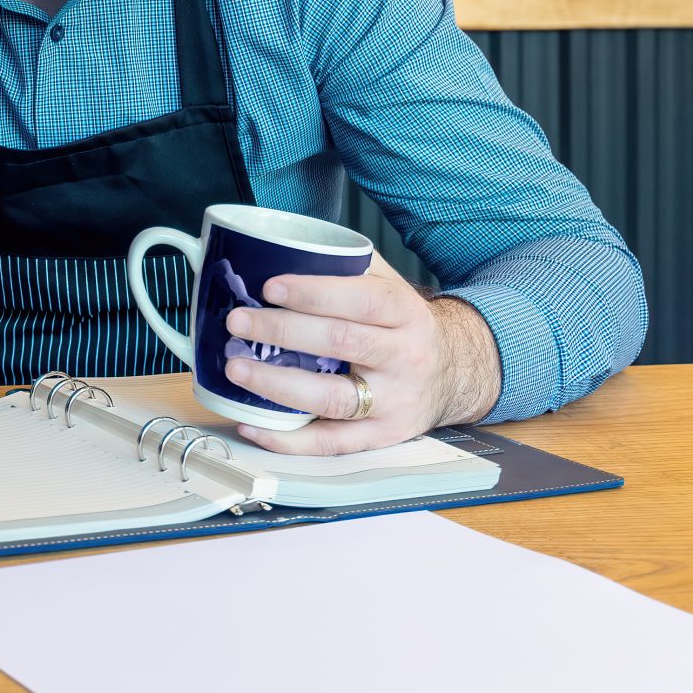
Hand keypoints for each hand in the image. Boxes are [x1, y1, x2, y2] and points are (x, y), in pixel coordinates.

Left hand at [219, 257, 503, 455]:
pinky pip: (331, 443)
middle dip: (282, 331)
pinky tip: (251, 424)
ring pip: (332, 397)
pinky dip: (288, 439)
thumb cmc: (402, 324)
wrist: (455, 372)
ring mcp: (393, 402)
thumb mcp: (390, 285)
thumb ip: (346, 266)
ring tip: (237, 368)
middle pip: (341, 343)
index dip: (314, 293)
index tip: (269, 287)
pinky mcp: (381, 436)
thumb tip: (279, 249)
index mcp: (405, 312)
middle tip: (238, 322)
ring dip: (278, 385)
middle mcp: (404, 357)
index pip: (362, 300)